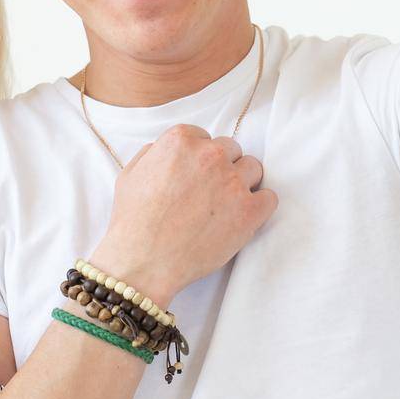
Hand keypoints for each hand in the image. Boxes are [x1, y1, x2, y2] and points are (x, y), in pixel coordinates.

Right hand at [88, 125, 276, 305]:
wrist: (144, 261)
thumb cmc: (133, 222)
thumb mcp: (130, 175)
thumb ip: (152, 154)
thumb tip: (163, 150)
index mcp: (181, 141)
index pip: (205, 137)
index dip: (200, 158)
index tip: (196, 175)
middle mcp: (210, 155)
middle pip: (231, 150)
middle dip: (222, 168)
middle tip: (210, 192)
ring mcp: (232, 182)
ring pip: (253, 168)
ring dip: (243, 183)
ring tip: (227, 205)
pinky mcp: (249, 211)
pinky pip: (270, 198)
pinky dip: (260, 206)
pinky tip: (245, 217)